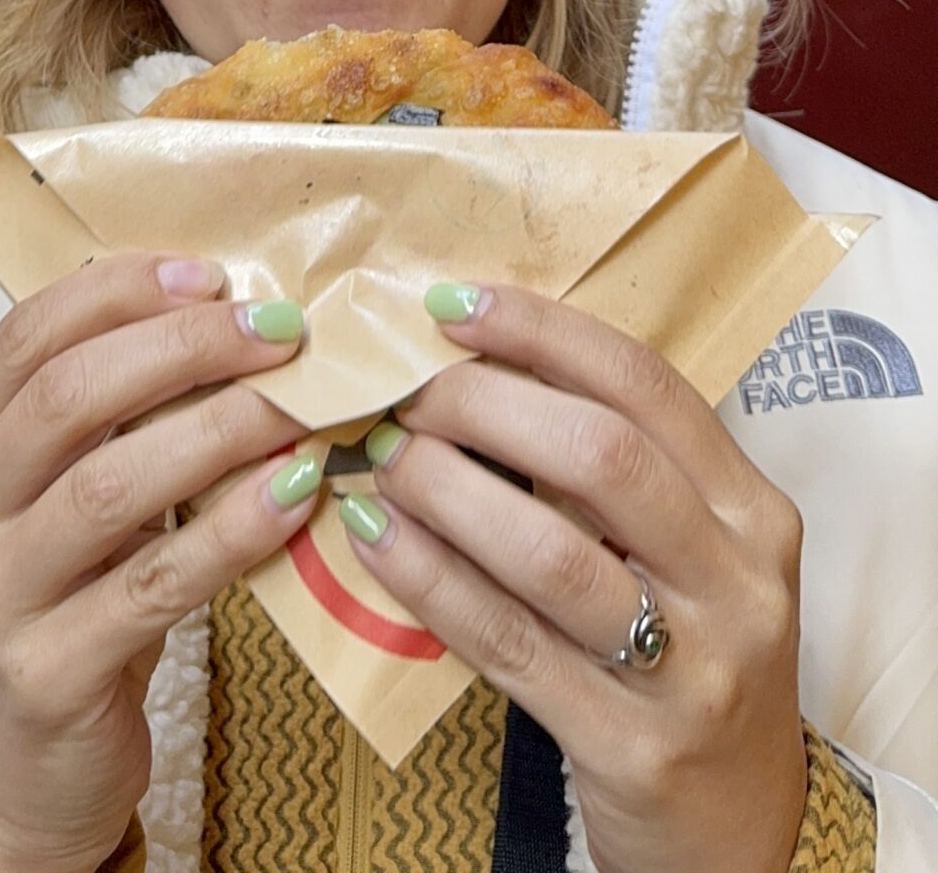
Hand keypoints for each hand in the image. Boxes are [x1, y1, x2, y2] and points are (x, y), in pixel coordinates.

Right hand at [0, 254, 320, 872]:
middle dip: (182, 349)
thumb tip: (222, 310)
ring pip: (109, 486)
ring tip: (298, 404)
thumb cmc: (70, 604)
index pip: (26, 337)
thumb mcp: (65, 497)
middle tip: (278, 332)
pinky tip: (294, 495)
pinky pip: (154, 585)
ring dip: (218, 431)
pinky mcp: (42, 675)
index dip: (122, 292)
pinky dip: (232, 531)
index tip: (214, 276)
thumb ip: (110, 415)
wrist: (33, 775)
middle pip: (65, 398)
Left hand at [340, 285, 806, 872]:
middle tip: (404, 390)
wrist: (735, 829)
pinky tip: (376, 538)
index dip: (543, 335)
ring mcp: (692, 672)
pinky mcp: (631, 746)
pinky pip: (511, 645)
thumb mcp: (687, 552)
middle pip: (600, 457)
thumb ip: (613, 470)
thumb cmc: (687, 656)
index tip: (452, 306)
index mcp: (750, 509)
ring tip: (377, 457)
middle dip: (485, 406)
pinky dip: (432, 582)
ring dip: (447, 491)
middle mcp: (736, 583)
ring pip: (553, 554)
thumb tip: (474, 363)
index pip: (645, 386)